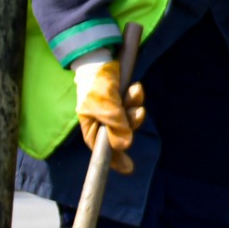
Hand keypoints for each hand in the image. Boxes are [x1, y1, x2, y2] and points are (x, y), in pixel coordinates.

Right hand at [75, 58, 145, 174]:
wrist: (98, 58)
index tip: (128, 169)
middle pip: (121, 134)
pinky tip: (135, 88)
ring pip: (130, 119)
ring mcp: (113, 111)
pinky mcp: (122, 101)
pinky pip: (134, 105)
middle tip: (136, 113)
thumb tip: (124, 144)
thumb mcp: (103, 106)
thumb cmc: (95, 84)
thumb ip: (114, 124)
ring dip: (134, 107)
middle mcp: (102, 122)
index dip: (115, 159)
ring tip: (134, 92)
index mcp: (91, 127)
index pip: (102, 149)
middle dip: (131, 123)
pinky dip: (136, 98)